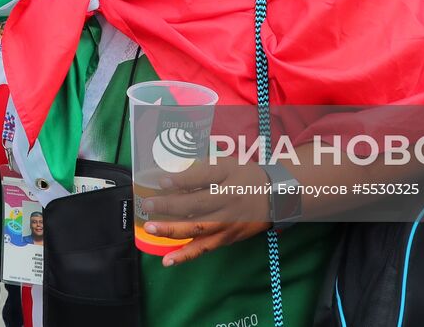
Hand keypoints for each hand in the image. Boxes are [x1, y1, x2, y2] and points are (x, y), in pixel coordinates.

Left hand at [140, 160, 272, 266]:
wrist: (276, 197)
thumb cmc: (246, 176)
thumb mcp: (228, 163)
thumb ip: (203, 168)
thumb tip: (173, 173)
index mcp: (229, 178)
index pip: (203, 177)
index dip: (182, 179)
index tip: (161, 181)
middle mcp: (228, 202)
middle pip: (196, 205)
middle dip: (169, 206)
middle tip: (147, 204)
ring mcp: (228, 223)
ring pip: (197, 230)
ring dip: (172, 231)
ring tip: (151, 229)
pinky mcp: (227, 239)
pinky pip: (204, 248)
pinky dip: (186, 255)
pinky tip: (168, 260)